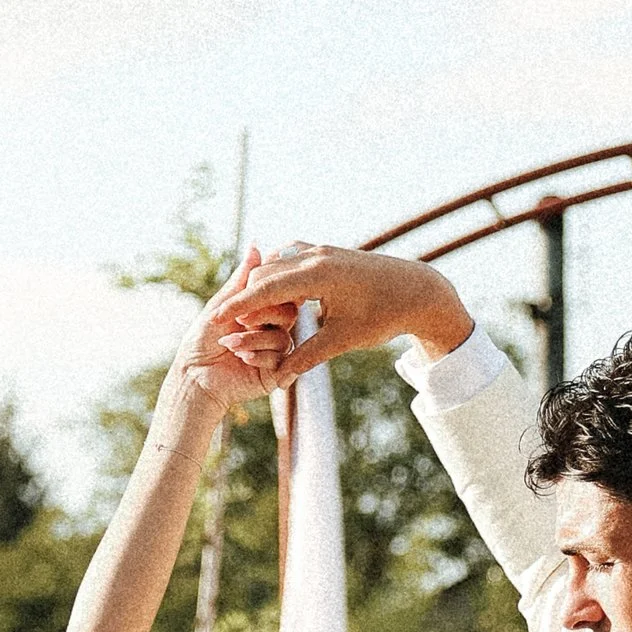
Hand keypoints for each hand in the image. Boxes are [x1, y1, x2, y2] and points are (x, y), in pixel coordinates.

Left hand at [166, 247, 289, 417]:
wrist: (195, 376)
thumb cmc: (203, 340)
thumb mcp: (222, 305)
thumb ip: (242, 279)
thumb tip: (255, 245)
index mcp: (262, 312)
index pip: (279, 295)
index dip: (267, 293)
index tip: (248, 296)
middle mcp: (272, 330)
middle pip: (288, 313)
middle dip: (262, 315)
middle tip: (239, 321)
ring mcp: (275, 352)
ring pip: (283, 336)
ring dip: (254, 338)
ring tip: (229, 343)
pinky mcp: (275, 374)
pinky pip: (279, 358)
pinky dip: (258, 355)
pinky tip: (241, 358)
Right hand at [230, 243, 475, 385]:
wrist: (418, 289)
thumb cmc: (384, 314)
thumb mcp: (343, 339)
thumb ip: (306, 357)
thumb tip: (280, 380)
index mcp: (317, 275)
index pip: (265, 289)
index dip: (237, 307)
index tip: (214, 321)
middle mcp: (315, 256)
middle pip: (264, 273)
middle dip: (244, 298)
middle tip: (226, 324)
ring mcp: (320, 251)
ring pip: (275, 263)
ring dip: (260, 286)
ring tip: (247, 314)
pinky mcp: (326, 253)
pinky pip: (289, 260)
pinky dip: (276, 276)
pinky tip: (271, 296)